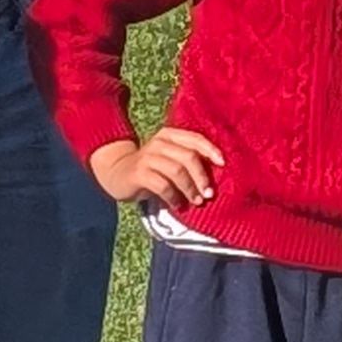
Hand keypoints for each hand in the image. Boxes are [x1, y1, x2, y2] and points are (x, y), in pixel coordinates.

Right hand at [87, 126, 222, 208]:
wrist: (118, 173)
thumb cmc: (152, 168)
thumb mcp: (169, 158)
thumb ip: (187, 160)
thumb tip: (216, 173)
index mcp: (170, 135)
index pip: (195, 138)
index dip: (211, 150)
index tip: (223, 164)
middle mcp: (159, 142)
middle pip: (188, 157)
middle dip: (202, 176)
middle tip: (209, 193)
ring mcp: (147, 157)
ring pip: (177, 171)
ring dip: (190, 189)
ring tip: (196, 201)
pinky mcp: (139, 173)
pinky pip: (162, 185)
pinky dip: (174, 197)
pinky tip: (178, 206)